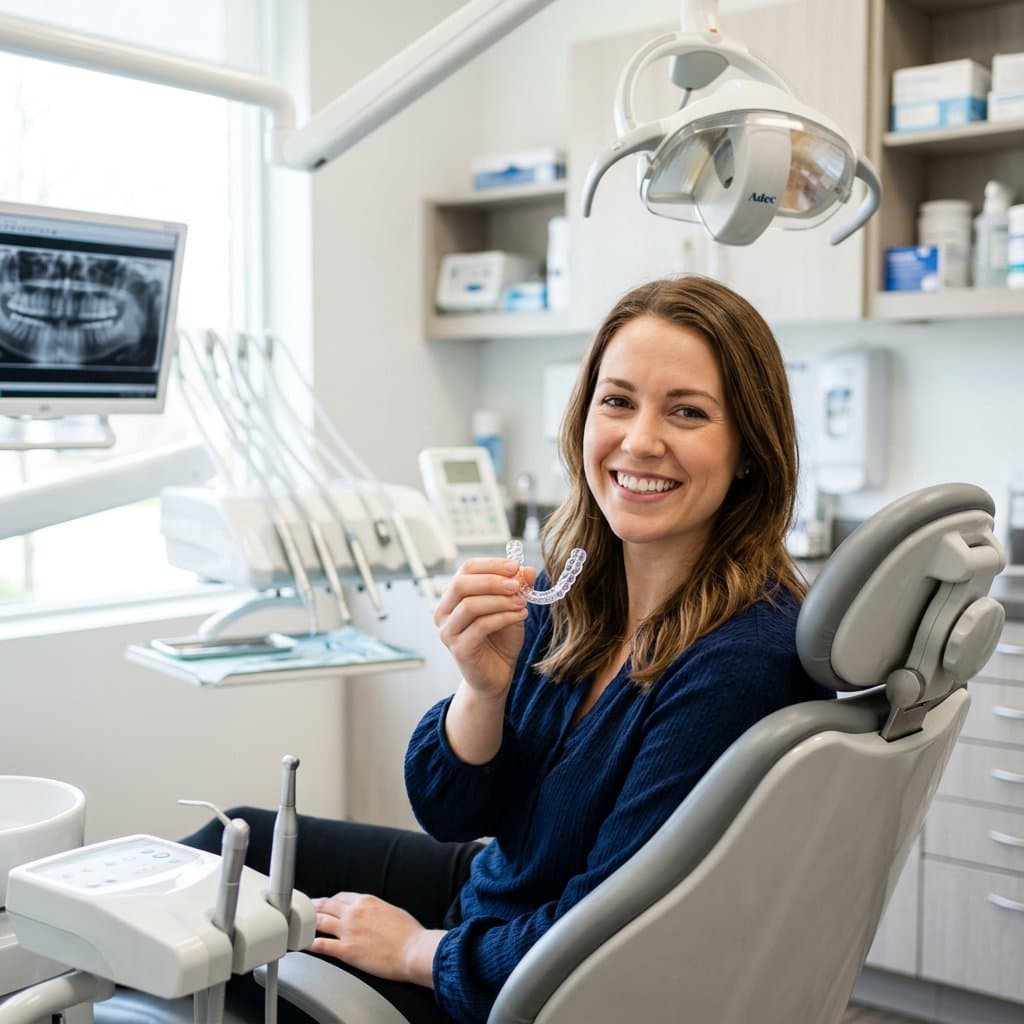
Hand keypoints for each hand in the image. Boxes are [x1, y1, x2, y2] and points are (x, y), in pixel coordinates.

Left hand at [308, 893, 444, 986]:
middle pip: (326, 906)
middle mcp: (354, 913)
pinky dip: (309, 944)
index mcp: (366, 901)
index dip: (330, 901)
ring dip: (308, 922)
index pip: (340, 897)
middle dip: (314, 907)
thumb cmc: (409, 933)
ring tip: (299, 923)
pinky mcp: (347, 950)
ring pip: (320, 922)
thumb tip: (371, 913)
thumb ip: (376, 909)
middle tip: (305, 910)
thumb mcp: (392, 910)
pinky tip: (302, 944)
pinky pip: (322, 945)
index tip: (325, 904)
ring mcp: (348, 931)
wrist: (412, 950)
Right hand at [433, 557, 536, 700]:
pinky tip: (521, 615)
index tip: (515, 566)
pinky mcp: (459, 649)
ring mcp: (448, 631)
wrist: (498, 674)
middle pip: (461, 584)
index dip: (491, 565)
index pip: (466, 569)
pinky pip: (480, 626)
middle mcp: (443, 612)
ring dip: (500, 600)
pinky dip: (503, 617)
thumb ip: (518, 588)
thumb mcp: (512, 606)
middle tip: (518, 584)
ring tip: (522, 602)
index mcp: (452, 596)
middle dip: (492, 581)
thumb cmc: (500, 638)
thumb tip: (529, 570)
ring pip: (470, 605)